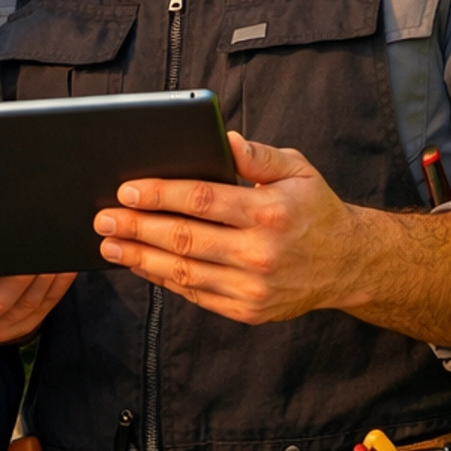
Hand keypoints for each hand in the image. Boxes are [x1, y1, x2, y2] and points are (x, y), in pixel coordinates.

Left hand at [93, 131, 358, 323]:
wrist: (347, 264)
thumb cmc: (314, 208)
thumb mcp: (297, 169)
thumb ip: (258, 155)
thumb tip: (225, 139)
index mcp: (270, 212)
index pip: (203, 200)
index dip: (161, 194)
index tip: (127, 190)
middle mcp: (261, 253)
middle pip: (185, 239)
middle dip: (137, 228)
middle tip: (103, 219)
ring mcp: (254, 287)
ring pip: (185, 272)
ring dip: (141, 258)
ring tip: (110, 245)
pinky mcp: (248, 311)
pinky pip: (196, 294)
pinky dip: (164, 280)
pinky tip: (142, 265)